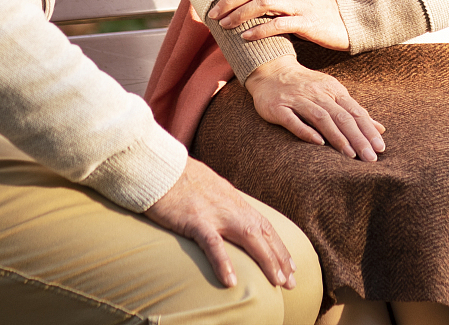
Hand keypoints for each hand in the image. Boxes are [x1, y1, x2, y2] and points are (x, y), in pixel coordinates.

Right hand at [144, 157, 297, 290]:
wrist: (157, 165)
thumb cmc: (177, 178)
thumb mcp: (207, 188)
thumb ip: (221, 202)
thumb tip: (228, 216)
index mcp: (232, 199)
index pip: (262, 224)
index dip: (278, 244)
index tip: (289, 263)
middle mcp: (229, 205)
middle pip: (262, 232)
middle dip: (279, 257)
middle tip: (291, 281)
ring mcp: (214, 212)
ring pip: (248, 236)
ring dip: (266, 260)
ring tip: (278, 281)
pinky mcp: (194, 219)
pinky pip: (212, 243)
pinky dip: (223, 262)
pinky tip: (231, 281)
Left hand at [209, 0, 351, 49]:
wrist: (347, 21)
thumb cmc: (314, 10)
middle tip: (212, 12)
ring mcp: (298, 5)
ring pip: (264, 3)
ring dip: (240, 13)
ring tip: (224, 25)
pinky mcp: (307, 23)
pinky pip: (280, 25)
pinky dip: (260, 30)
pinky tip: (246, 36)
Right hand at [243, 57, 385, 160]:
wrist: (271, 70)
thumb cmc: (305, 86)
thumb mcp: (332, 94)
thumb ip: (354, 112)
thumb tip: (380, 129)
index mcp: (333, 90)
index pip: (354, 112)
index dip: (368, 130)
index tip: (380, 148)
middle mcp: (317, 93)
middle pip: (341, 116)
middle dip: (358, 138)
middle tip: (370, 158)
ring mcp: (297, 99)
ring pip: (321, 118)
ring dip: (337, 137)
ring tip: (350, 155)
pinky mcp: (278, 107)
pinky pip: (293, 120)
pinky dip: (306, 131)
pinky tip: (318, 143)